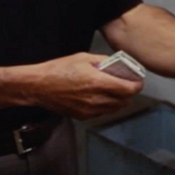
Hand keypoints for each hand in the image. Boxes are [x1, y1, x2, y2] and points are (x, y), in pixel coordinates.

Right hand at [23, 53, 144, 119]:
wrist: (36, 86)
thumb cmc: (58, 69)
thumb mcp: (83, 58)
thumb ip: (103, 61)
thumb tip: (116, 64)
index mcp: (98, 83)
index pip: (128, 89)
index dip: (137, 85)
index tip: (137, 80)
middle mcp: (96, 99)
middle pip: (125, 101)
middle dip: (129, 93)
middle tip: (127, 85)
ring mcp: (89, 110)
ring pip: (114, 109)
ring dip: (119, 101)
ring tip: (115, 92)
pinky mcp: (82, 116)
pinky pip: (102, 113)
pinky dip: (106, 107)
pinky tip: (101, 98)